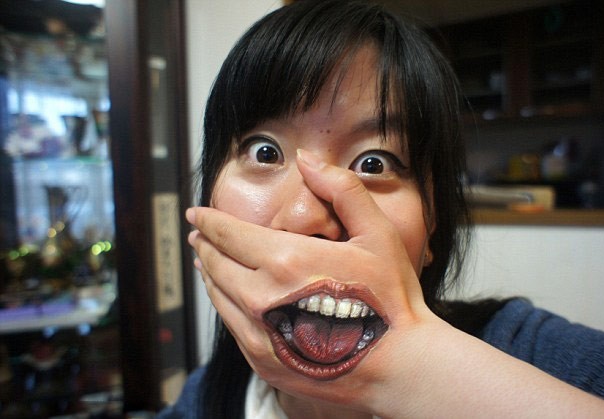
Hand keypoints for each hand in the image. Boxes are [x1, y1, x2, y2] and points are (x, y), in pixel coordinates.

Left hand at [186, 149, 436, 410]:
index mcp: (286, 261)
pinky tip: (227, 297)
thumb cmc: (390, 298)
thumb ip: (341, 190)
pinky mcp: (264, 362)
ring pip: (218, 295)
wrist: (400, 366)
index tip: (194, 215)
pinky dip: (222, 304)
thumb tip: (307, 159)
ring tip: (205, 260)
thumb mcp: (376, 233)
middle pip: (216, 263)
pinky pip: (230, 325)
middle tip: (198, 235)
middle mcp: (262, 298)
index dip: (208, 221)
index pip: (229, 234)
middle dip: (204, 244)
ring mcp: (260, 334)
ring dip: (208, 273)